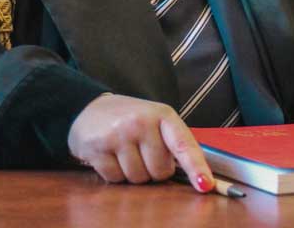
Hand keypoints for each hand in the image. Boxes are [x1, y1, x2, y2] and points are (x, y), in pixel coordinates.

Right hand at [67, 93, 214, 192]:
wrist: (89, 108)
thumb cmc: (129, 119)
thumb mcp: (155, 120)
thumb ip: (174, 143)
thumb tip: (199, 178)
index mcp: (162, 114)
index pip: (183, 144)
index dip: (195, 166)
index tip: (205, 185)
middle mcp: (141, 121)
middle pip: (160, 171)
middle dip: (152, 170)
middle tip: (141, 152)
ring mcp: (118, 134)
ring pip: (138, 178)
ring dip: (132, 173)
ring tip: (124, 152)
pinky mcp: (98, 146)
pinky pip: (115, 179)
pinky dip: (114, 174)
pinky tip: (109, 156)